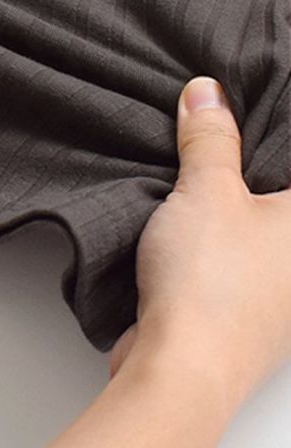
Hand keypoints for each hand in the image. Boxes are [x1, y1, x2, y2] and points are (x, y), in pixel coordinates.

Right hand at [49, 76, 290, 447]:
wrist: (181, 367)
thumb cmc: (210, 283)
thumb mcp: (207, 188)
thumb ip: (211, 138)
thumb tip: (209, 94)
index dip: (272, 126)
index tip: (244, 99)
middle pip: (280, 190)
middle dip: (246, 157)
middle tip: (212, 120)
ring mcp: (284, 288)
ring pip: (259, 222)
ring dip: (228, 196)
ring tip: (192, 164)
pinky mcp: (251, 308)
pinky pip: (237, 251)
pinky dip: (215, 230)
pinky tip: (182, 217)